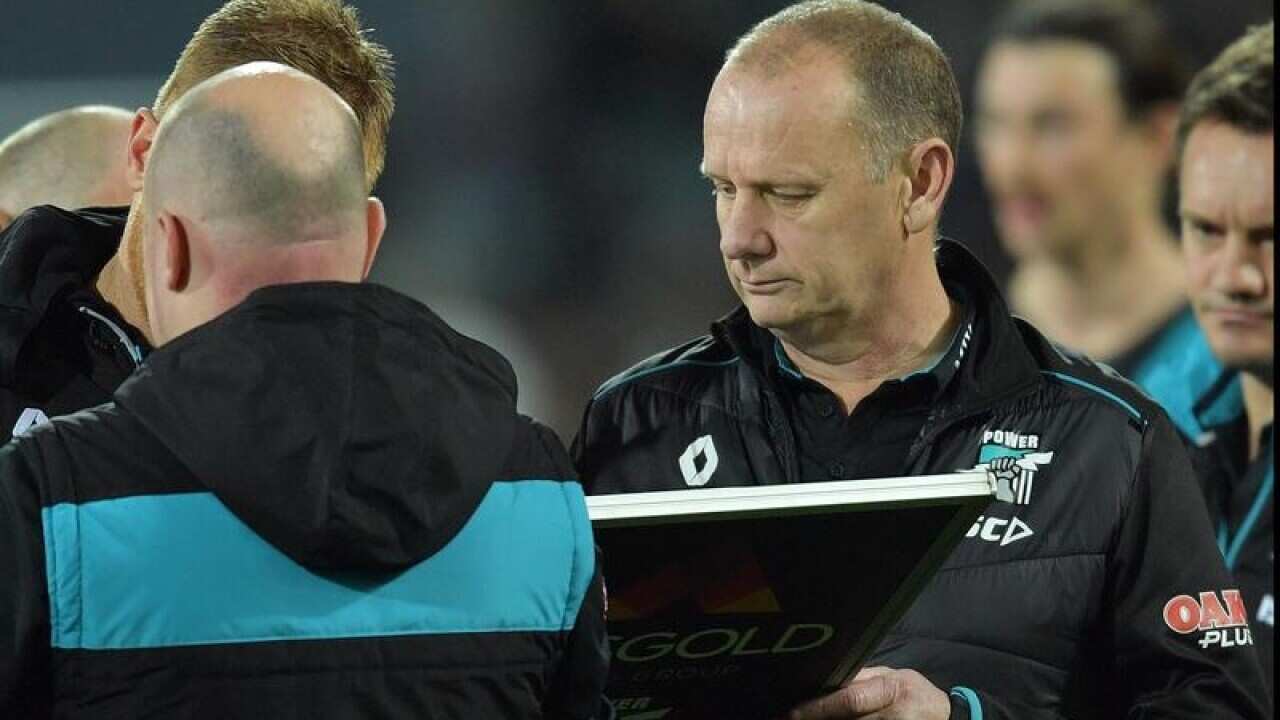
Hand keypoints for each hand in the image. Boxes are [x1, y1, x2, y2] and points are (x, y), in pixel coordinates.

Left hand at [785, 666, 950, 718]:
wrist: (945, 717)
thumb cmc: (914, 692)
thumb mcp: (892, 676)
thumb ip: (861, 678)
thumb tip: (825, 680)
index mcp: (891, 690)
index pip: (851, 700)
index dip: (819, 708)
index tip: (793, 713)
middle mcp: (894, 716)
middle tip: (793, 719)